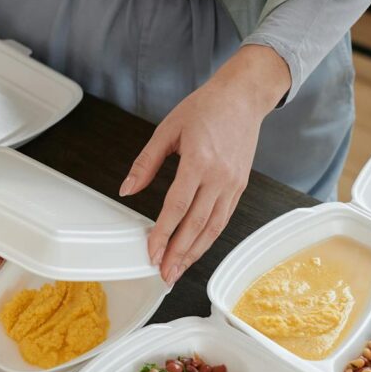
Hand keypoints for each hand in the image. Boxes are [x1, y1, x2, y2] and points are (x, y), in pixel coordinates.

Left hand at [122, 44, 290, 284]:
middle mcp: (220, 177)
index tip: (150, 251)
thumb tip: (127, 189)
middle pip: (196, 225)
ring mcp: (233, 184)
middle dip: (178, 253)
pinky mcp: (241, 186)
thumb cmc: (205, 108)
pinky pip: (224, 218)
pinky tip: (197, 248)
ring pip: (213, 227)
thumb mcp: (167, 130)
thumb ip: (146, 163)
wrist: (243, 97)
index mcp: (199, 161)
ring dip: (195, 252)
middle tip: (163, 274)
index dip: (162, 233)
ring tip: (178, 269)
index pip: (176, 207)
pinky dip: (209, 237)